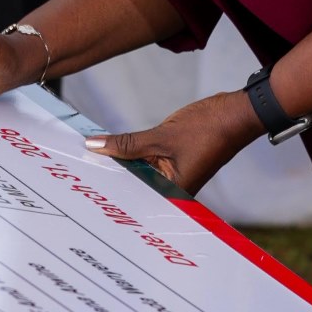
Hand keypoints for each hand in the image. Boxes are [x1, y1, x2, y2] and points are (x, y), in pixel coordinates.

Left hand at [83, 90, 264, 195]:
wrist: (236, 114)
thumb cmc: (208, 129)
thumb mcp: (162, 135)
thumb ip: (127, 143)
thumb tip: (94, 145)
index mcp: (173, 194)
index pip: (131, 198)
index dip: (106, 189)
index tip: (79, 183)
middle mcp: (172, 193)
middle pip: (133, 188)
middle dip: (109, 177)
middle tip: (76, 171)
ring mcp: (173, 179)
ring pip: (138, 175)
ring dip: (119, 166)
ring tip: (89, 159)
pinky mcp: (173, 166)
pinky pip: (146, 165)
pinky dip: (131, 158)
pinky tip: (112, 151)